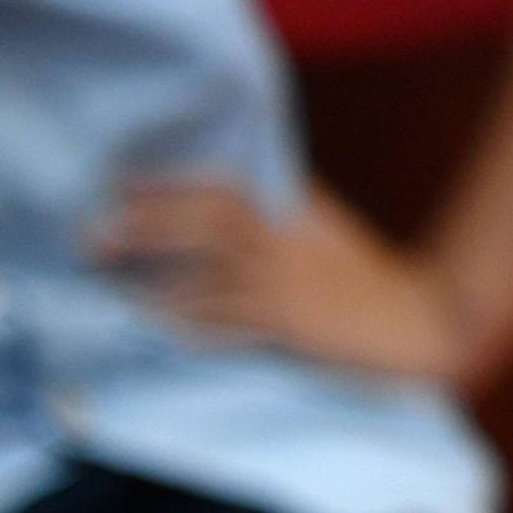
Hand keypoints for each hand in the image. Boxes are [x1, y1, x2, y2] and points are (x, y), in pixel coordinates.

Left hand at [99, 180, 475, 385]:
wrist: (420, 323)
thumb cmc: (363, 279)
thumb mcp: (321, 231)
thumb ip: (274, 210)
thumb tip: (210, 194)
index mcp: (293, 213)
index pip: (223, 188)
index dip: (168, 185)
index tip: (118, 185)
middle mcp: (287, 242)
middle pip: (210, 223)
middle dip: (149, 226)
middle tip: (93, 236)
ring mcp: (290, 286)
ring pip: (212, 272)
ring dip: (156, 275)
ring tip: (109, 279)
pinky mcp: (294, 327)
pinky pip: (232, 323)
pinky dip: (192, 320)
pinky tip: (156, 322)